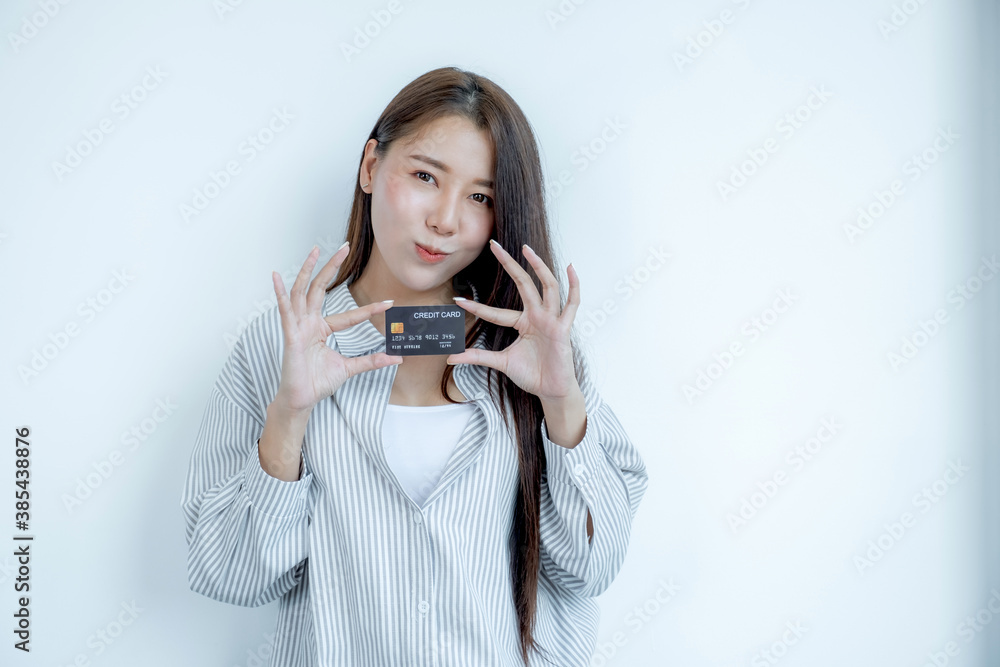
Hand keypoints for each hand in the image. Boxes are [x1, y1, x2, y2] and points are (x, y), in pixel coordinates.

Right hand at [271, 243, 401, 414]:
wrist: (302, 400)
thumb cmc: (317, 382)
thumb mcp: (349, 368)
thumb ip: (371, 361)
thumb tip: (395, 358)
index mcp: (321, 329)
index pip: (348, 315)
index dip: (368, 310)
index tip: (388, 303)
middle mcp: (309, 323)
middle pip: (320, 288)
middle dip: (331, 267)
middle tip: (343, 247)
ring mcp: (298, 327)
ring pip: (302, 292)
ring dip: (308, 270)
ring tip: (315, 251)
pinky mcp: (290, 335)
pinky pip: (285, 311)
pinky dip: (280, 293)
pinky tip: (277, 278)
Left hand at [446, 240, 581, 402]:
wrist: (551, 391)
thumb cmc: (532, 375)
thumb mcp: (501, 362)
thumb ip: (477, 357)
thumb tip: (451, 358)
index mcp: (523, 322)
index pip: (496, 311)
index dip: (477, 307)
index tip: (458, 300)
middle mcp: (537, 316)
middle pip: (523, 283)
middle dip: (509, 264)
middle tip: (493, 246)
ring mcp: (551, 319)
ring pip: (547, 286)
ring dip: (539, 267)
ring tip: (526, 249)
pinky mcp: (563, 328)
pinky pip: (571, 304)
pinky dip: (574, 286)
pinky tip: (570, 268)